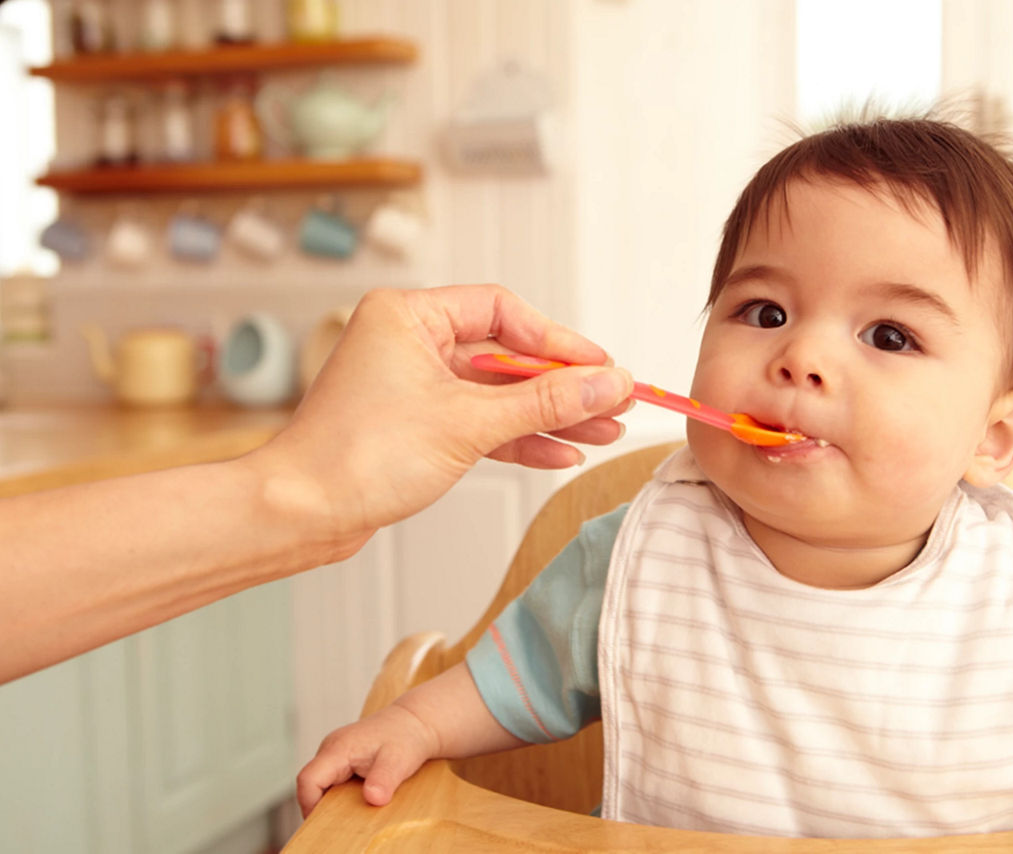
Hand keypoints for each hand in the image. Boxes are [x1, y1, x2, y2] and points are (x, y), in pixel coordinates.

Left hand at [246, 285, 633, 551]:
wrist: (300, 515)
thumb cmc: (358, 456)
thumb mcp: (468, 423)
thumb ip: (545, 400)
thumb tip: (609, 382)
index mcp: (409, 316)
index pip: (502, 311)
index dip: (557, 340)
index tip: (600, 367)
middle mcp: (410, 343)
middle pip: (506, 355)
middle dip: (561, 385)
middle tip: (613, 402)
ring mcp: (413, 387)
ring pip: (497, 394)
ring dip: (549, 416)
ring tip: (602, 433)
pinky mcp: (416, 427)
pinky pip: (480, 424)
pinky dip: (518, 439)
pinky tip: (560, 454)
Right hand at [296, 702, 437, 817]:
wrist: (414, 721)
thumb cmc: (406, 736)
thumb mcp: (399, 760)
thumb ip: (384, 779)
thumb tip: (373, 799)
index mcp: (338, 748)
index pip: (308, 779)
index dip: (310, 804)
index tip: (325, 823)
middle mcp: (330, 749)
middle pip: (311, 785)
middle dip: (322, 807)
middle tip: (343, 822)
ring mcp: (334, 754)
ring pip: (321, 785)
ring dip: (333, 802)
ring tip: (355, 811)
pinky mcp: (341, 760)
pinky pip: (332, 783)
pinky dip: (341, 796)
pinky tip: (360, 800)